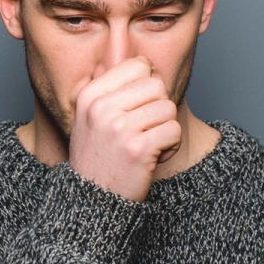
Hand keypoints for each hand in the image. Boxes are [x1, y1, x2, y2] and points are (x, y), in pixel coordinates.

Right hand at [68, 56, 180, 201]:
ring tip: (147, 144)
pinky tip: (153, 157)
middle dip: (158, 108)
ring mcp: (118, 128)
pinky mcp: (138, 149)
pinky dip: (170, 146)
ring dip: (165, 129)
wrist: (92, 199)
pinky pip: (174, 131)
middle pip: (157, 85)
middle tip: (144, 130)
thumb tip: (143, 63)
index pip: (138, 65)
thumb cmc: (98, 156)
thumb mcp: (91, 117)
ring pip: (168, 108)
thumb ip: (112, 88)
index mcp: (90, 95)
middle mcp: (101, 108)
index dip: (147, 86)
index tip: (136, 108)